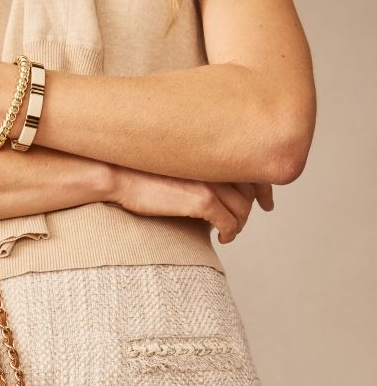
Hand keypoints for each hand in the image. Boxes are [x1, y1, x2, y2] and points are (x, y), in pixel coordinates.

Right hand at [106, 166, 273, 243]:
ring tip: (231, 231)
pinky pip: (229, 222)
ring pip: (243, 209)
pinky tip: (224, 238)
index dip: (262, 185)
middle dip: (254, 206)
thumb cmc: (137, 167)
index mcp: (213, 147)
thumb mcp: (174, 158)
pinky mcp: (203, 201)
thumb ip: (197, 164)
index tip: (266, 198)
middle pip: (250, 189)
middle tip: (252, 216)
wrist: (118, 173)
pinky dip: (230, 232)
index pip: (251, 166)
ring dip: (239, 223)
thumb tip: (209, 182)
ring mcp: (212, 181)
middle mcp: (217, 161)